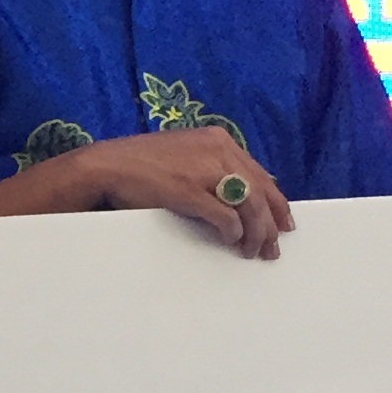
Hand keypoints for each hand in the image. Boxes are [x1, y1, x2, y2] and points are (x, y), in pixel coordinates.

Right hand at [48, 127, 293, 258]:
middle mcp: (217, 151)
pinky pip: (224, 216)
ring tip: (252, 251)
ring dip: (255, 232)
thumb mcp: (186, 156)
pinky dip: (232, 231)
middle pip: (260, 191)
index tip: (283, 224)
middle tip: (272, 248)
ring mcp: (203, 169)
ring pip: (249, 204)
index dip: (276, 203)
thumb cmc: (142, 164)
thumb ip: (213, 168)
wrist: (107, 165)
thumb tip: (238, 195)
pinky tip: (231, 241)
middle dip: (270, 224)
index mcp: (219, 141)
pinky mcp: (188, 190)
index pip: (260, 175)